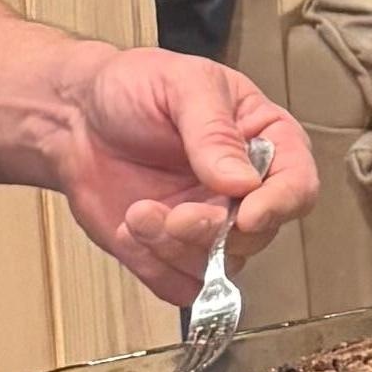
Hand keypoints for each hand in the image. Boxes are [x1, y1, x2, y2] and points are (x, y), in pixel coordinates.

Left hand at [49, 54, 315, 308]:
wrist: (74, 118)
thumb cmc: (133, 88)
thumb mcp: (180, 85)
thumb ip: (213, 131)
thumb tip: (243, 182)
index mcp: (263, 140)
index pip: (298, 184)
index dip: (279, 204)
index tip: (246, 214)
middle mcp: (245, 191)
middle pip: (258, 235)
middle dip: (212, 231)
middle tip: (173, 214)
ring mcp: (211, 227)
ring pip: (220, 268)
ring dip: (175, 248)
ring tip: (137, 213)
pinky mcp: (173, 255)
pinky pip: (181, 286)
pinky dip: (153, 266)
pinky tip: (128, 230)